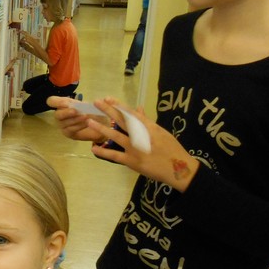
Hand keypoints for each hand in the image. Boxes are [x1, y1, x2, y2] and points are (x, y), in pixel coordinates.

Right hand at [47, 96, 110, 143]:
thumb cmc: (95, 112)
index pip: (52, 101)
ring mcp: (63, 125)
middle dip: (67, 112)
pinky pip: (70, 129)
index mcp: (64, 104)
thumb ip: (95, 102)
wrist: (102, 125)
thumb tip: (102, 100)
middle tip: (77, 111)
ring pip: (64, 123)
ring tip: (86, 116)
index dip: (56, 102)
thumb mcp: (96, 105)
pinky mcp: (68, 133)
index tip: (67, 103)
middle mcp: (61, 115)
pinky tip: (86, 123)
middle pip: (57, 114)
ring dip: (75, 119)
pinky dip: (79, 125)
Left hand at [84, 97, 199, 190]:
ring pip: (115, 136)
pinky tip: (93, 148)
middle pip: (122, 121)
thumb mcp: (161, 132)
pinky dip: (103, 152)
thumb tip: (138, 108)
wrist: (178, 169)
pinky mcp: (131, 162)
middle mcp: (141, 136)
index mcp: (149, 128)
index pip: (132, 114)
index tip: (108, 99)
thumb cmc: (171, 149)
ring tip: (90, 121)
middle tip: (97, 102)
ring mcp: (135, 149)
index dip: (119, 106)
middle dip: (108, 111)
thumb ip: (147, 121)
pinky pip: (114, 156)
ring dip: (101, 128)